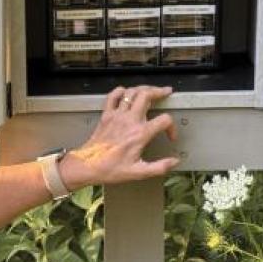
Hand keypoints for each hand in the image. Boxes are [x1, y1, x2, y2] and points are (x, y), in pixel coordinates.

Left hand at [59, 85, 179, 188]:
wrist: (87, 166)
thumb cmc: (110, 169)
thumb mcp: (138, 172)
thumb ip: (159, 167)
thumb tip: (175, 161)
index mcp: (140, 134)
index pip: (164, 120)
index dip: (171, 127)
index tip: (169, 136)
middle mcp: (129, 121)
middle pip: (147, 95)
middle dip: (159, 92)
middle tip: (166, 92)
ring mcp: (116, 115)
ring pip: (131, 92)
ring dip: (143, 88)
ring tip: (151, 90)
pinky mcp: (106, 115)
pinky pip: (113, 96)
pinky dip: (121, 91)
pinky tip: (127, 93)